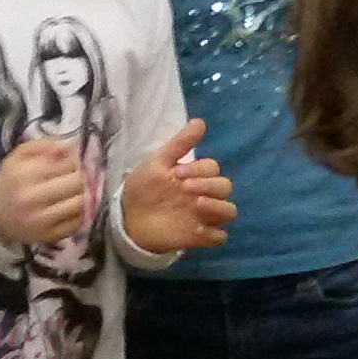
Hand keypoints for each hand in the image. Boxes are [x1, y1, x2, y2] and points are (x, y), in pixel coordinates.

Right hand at [0, 138, 88, 245]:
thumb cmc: (11, 181)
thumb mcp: (19, 156)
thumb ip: (43, 145)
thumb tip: (70, 146)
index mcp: (23, 175)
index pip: (65, 164)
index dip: (76, 161)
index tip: (76, 162)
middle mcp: (30, 199)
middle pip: (76, 183)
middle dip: (83, 177)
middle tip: (82, 175)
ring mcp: (40, 220)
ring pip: (80, 203)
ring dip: (86, 194)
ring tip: (80, 190)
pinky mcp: (49, 236)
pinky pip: (78, 222)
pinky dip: (82, 212)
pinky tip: (74, 206)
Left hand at [121, 117, 237, 254]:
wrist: (127, 217)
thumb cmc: (143, 187)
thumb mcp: (158, 161)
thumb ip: (180, 143)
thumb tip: (201, 121)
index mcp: (195, 176)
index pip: (213, 168)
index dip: (199, 169)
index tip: (176, 174)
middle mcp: (204, 195)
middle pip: (225, 187)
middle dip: (209, 186)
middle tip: (185, 189)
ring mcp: (203, 216)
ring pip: (230, 211)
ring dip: (218, 207)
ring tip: (196, 205)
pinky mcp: (199, 237)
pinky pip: (220, 237)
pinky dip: (214, 233)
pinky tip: (196, 229)